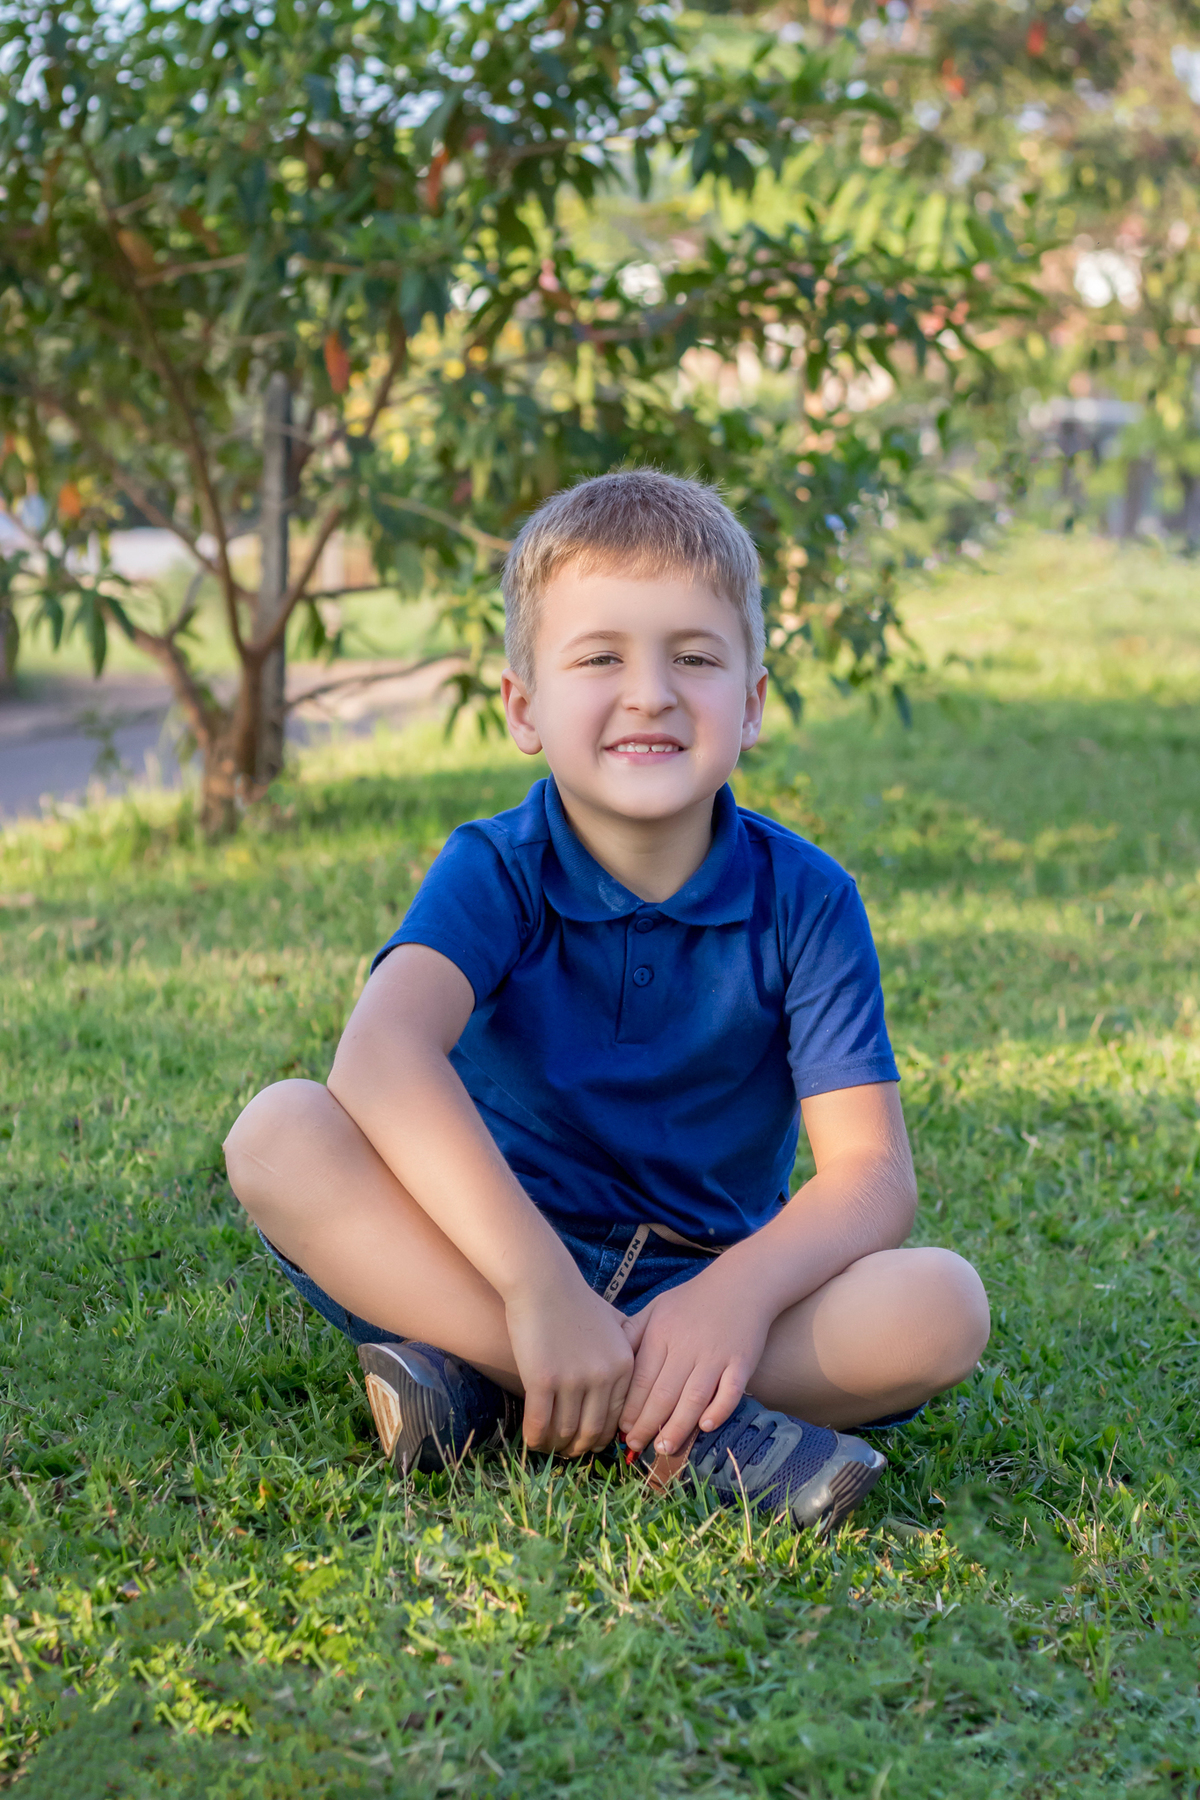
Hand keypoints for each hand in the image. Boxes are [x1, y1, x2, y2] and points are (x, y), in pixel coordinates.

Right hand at [505, 1279, 634, 1456]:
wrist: (542, 1281)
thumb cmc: (575, 1299)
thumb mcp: (613, 1321)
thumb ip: (626, 1345)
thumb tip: (630, 1368)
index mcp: (624, 1365)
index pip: (617, 1417)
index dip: (602, 1436)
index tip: (589, 1441)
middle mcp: (604, 1376)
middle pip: (593, 1430)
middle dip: (580, 1447)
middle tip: (568, 1452)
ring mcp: (574, 1380)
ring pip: (566, 1430)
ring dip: (556, 1445)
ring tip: (547, 1447)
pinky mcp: (544, 1380)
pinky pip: (540, 1423)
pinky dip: (536, 1437)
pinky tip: (531, 1440)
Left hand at [618, 1266, 769, 1456]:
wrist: (742, 1283)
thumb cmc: (693, 1300)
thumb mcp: (656, 1308)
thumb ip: (633, 1333)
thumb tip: (609, 1360)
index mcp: (661, 1333)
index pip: (641, 1378)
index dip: (630, 1407)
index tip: (621, 1430)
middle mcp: (686, 1346)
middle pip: (664, 1393)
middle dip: (647, 1424)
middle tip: (636, 1447)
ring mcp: (716, 1355)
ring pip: (693, 1397)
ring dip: (677, 1426)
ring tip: (664, 1448)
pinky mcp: (742, 1361)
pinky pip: (730, 1391)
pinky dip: (719, 1409)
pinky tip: (705, 1427)